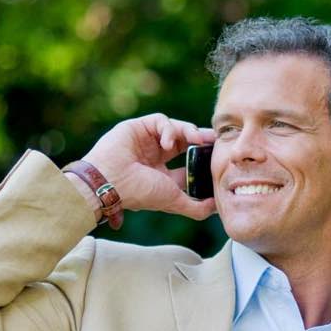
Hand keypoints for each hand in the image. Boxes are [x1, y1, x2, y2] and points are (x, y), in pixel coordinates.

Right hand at [82, 114, 216, 219]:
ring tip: (196, 139)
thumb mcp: (174, 201)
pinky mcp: (138, 127)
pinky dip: (168, 129)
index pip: (188, 163)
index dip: (203, 159)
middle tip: (215, 140)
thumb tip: (217, 209)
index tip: (218, 156)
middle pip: (184, 142)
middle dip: (201, 140)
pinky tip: (167, 143)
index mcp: (162, 175)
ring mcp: (146, 141)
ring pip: (175, 128)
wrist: (111, 182)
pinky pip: (160, 121)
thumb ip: (196, 207)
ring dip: (188, 132)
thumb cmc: (139, 194)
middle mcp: (155, 157)